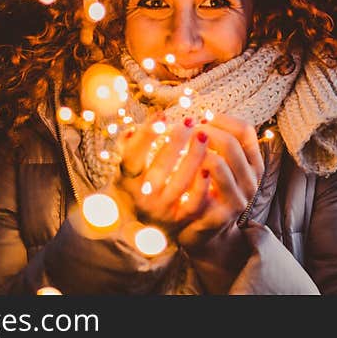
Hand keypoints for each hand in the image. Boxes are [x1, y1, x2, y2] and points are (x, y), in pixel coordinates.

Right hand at [114, 113, 210, 233]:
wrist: (139, 223)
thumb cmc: (134, 183)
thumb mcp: (127, 165)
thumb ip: (128, 145)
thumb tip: (132, 129)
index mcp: (127, 180)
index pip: (133, 155)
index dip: (146, 135)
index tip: (162, 114)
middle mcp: (143, 197)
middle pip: (160, 168)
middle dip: (176, 142)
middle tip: (188, 121)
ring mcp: (163, 209)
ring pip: (181, 183)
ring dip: (194, 157)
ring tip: (203, 135)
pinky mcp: (181, 219)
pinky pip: (195, 202)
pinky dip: (203, 184)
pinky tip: (210, 162)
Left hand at [177, 113, 263, 253]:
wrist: (202, 231)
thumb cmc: (207, 189)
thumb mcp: (218, 162)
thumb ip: (216, 141)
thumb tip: (199, 116)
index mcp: (253, 163)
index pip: (245, 130)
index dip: (222, 120)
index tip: (202, 119)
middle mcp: (251, 180)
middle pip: (230, 144)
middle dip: (205, 133)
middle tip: (185, 131)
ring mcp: (239, 199)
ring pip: (218, 163)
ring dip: (195, 152)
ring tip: (179, 148)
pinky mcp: (222, 214)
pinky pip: (205, 188)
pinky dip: (190, 173)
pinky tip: (177, 168)